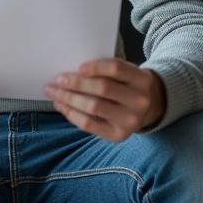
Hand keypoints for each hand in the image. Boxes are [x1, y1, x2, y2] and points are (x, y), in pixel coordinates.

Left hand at [43, 58, 165, 141]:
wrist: (148, 110)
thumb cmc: (127, 86)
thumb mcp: (125, 74)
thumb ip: (105, 71)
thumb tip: (70, 73)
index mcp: (141, 79)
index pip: (116, 68)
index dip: (96, 67)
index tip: (78, 67)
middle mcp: (139, 100)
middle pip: (103, 88)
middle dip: (76, 84)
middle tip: (58, 80)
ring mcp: (130, 120)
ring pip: (94, 107)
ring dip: (69, 99)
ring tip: (54, 93)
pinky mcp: (118, 135)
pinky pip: (89, 124)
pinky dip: (72, 114)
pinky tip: (62, 107)